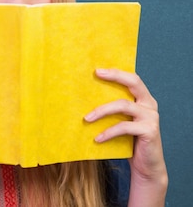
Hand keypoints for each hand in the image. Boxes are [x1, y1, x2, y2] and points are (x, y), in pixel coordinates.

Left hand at [84, 68, 167, 204]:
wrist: (146, 166)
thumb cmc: (129, 140)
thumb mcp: (121, 121)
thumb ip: (113, 108)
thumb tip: (84, 97)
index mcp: (143, 98)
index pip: (132, 78)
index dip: (116, 72)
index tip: (97, 69)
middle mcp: (149, 104)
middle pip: (133, 83)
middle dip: (115, 76)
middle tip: (96, 74)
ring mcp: (151, 117)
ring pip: (123, 105)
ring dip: (102, 110)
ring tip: (86, 118)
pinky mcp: (150, 131)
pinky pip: (124, 127)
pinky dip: (108, 132)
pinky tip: (97, 138)